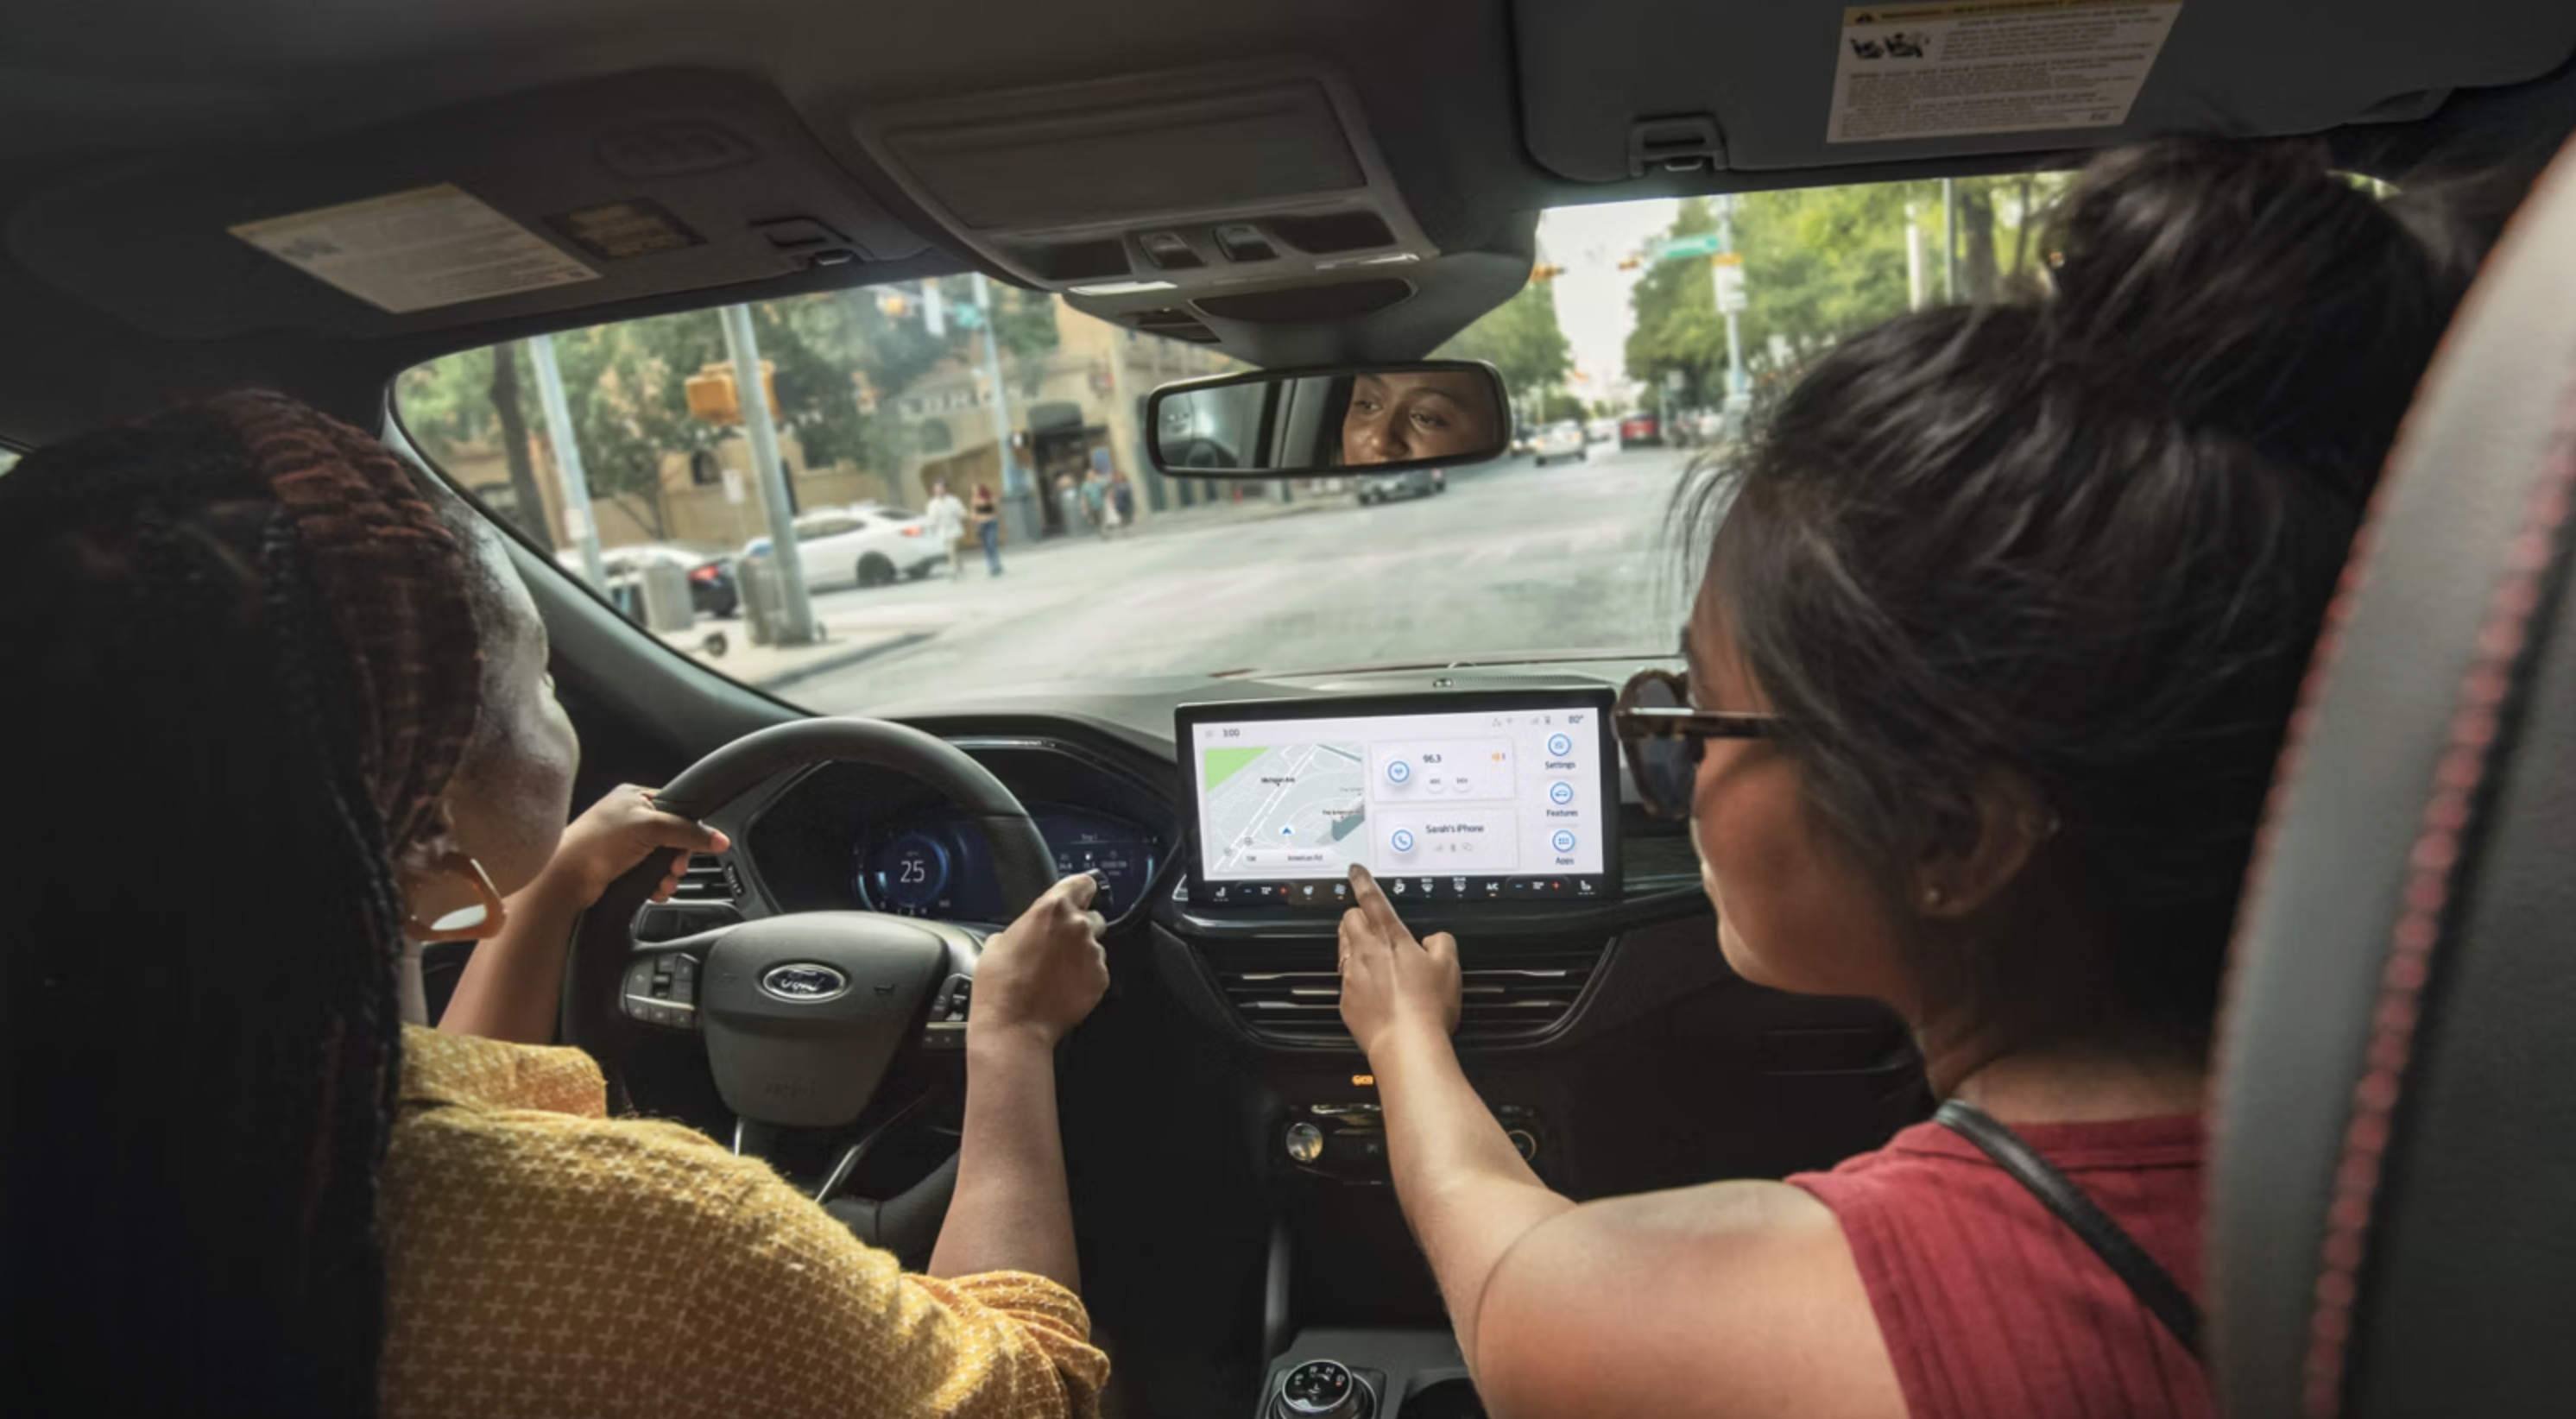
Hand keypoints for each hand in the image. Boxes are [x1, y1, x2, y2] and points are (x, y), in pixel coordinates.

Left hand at [546, 784, 729, 906]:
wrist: (565, 879)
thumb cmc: (596, 843)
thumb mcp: (651, 828)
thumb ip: (689, 832)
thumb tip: (719, 839)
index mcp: (633, 797)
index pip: (676, 807)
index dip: (688, 828)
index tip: (695, 845)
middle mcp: (627, 818)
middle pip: (672, 836)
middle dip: (677, 856)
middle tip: (675, 867)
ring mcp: (622, 844)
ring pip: (662, 858)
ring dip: (668, 874)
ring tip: (663, 881)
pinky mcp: (619, 867)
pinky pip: (649, 874)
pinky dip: (656, 883)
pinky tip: (654, 889)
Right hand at [970, 874, 1110, 1047]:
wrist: (1014, 1026)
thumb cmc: (1001, 986)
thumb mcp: (997, 942)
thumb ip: (1023, 927)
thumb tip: (1029, 932)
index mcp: (1053, 909)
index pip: (1084, 883)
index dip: (1081, 891)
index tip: (1081, 896)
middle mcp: (1078, 927)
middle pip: (1091, 917)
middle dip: (1078, 928)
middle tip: (1056, 948)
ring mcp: (1093, 954)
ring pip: (1094, 946)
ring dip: (1080, 955)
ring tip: (1056, 974)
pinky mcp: (1101, 979)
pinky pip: (1097, 971)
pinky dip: (1085, 977)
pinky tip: (1063, 988)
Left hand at [1338, 865, 1461, 1058]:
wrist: (1407, 1044)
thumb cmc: (1428, 1007)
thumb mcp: (1450, 967)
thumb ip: (1441, 943)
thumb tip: (1434, 939)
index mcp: (1391, 937)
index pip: (1371, 898)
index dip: (1362, 880)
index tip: (1355, 871)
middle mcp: (1365, 952)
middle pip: (1349, 918)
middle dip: (1357, 914)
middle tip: (1371, 922)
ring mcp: (1352, 976)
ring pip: (1343, 946)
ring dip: (1355, 944)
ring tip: (1376, 957)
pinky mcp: (1346, 1000)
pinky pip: (1346, 979)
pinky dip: (1357, 978)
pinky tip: (1374, 990)